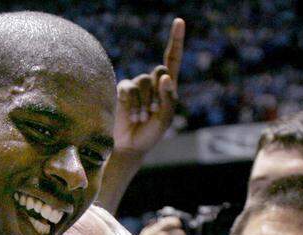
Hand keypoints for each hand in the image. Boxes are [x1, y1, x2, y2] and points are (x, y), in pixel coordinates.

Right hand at [114, 18, 183, 155]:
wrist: (128, 146)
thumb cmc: (149, 134)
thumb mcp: (165, 119)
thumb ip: (168, 98)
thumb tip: (165, 76)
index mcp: (167, 87)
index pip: (172, 59)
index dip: (175, 40)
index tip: (179, 21)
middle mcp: (152, 82)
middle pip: (160, 70)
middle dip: (158, 93)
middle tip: (153, 112)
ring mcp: (137, 85)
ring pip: (144, 82)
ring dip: (145, 103)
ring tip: (142, 118)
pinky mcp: (123, 90)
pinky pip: (130, 89)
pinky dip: (133, 104)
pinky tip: (132, 116)